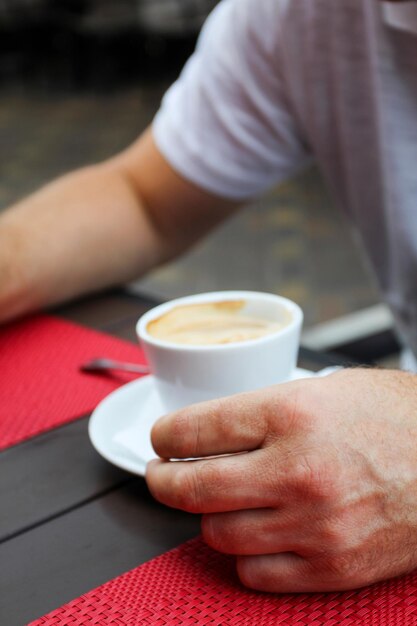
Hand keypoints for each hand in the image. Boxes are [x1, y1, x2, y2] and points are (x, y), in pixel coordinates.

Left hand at [146, 368, 416, 592]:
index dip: (164, 436)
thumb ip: (263, 411)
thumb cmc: (391, 417)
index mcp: (291, 414)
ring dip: (208, 516)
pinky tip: (254, 533)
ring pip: (218, 535)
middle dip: (162, 482)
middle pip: (192, 488)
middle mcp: (296, 471)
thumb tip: (211, 432)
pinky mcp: (332, 566)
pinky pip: (255, 574)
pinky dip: (243, 555)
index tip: (161, 441)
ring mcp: (313, 525)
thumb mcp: (323, 389)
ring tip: (217, 501)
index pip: (193, 430)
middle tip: (162, 475)